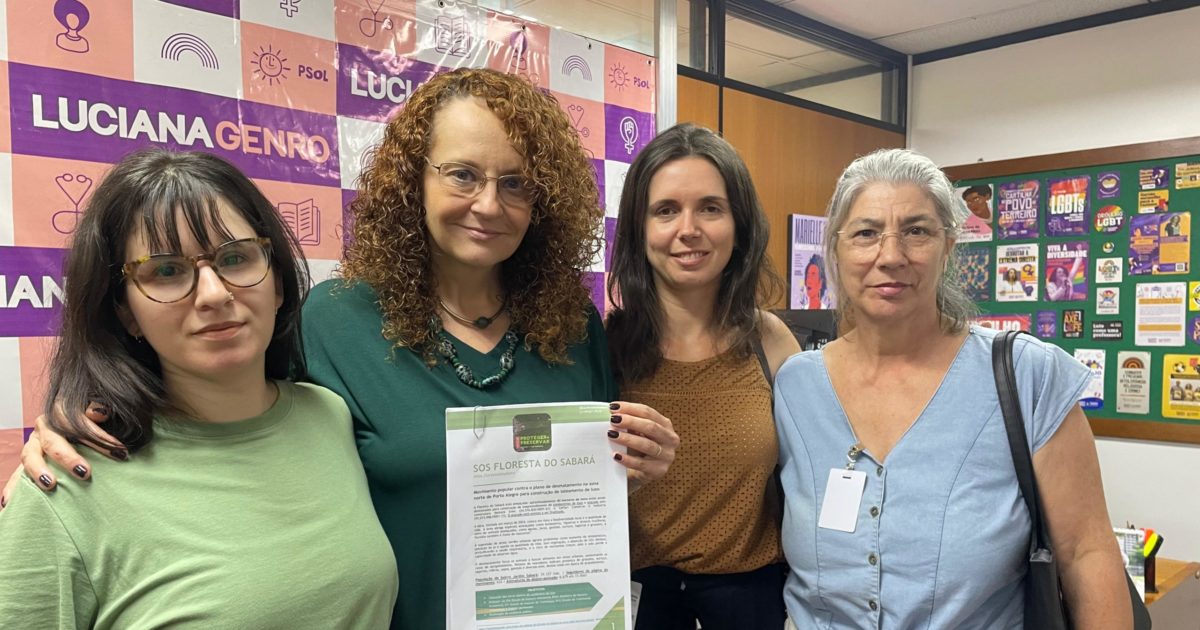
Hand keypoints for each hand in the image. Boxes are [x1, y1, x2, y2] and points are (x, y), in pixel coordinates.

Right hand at [0, 404, 125, 507]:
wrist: (77, 427)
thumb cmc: (95, 422)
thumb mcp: (100, 414)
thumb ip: (98, 411)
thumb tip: (100, 411)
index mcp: (60, 413)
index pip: (74, 421)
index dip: (96, 435)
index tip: (119, 450)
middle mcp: (44, 428)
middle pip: (52, 441)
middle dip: (68, 457)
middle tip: (85, 472)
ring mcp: (33, 445)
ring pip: (30, 457)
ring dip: (39, 472)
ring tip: (50, 485)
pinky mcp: (28, 462)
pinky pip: (17, 475)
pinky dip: (13, 488)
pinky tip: (9, 502)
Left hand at [606, 401, 678, 493]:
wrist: (640, 473)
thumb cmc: (638, 449)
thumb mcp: (637, 434)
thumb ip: (629, 424)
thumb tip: (612, 414)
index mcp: (665, 425)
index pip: (648, 412)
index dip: (630, 408)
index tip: (613, 408)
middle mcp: (670, 439)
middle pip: (651, 427)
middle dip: (630, 422)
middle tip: (613, 420)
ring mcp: (667, 456)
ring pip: (647, 445)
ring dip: (628, 439)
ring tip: (612, 435)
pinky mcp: (659, 470)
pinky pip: (641, 464)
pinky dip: (628, 459)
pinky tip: (616, 455)